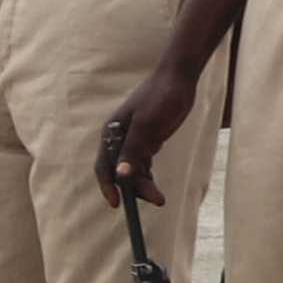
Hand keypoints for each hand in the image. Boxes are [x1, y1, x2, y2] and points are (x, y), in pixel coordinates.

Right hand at [95, 61, 195, 203]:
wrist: (179, 78)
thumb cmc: (160, 96)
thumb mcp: (147, 124)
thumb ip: (132, 150)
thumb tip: (120, 175)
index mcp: (112, 133)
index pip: (103, 166)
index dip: (107, 186)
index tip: (116, 204)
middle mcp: (119, 138)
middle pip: (120, 171)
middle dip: (134, 188)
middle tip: (155, 200)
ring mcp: (134, 140)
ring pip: (133, 170)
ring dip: (144, 185)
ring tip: (160, 198)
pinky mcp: (148, 140)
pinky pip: (143, 164)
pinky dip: (148, 176)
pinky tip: (157, 187)